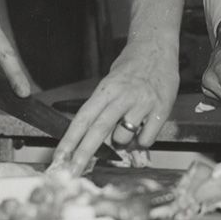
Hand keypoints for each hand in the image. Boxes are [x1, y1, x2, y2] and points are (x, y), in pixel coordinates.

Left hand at [52, 35, 179, 173]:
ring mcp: (143, 103)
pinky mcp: (161, 109)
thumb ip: (103, 108)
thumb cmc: (132, 65)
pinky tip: (145, 126)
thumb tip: (93, 138)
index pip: (83, 118)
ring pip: (124, 137)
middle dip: (83, 155)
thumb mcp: (111, 82)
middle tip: (72, 173)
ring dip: (122, 141)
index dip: (70, 140)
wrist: (157, 46)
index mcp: (106, 89)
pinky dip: (142, 139)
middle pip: (98, 130)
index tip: (59, 158)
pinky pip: (146, 138)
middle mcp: (123, 96)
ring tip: (129, 125)